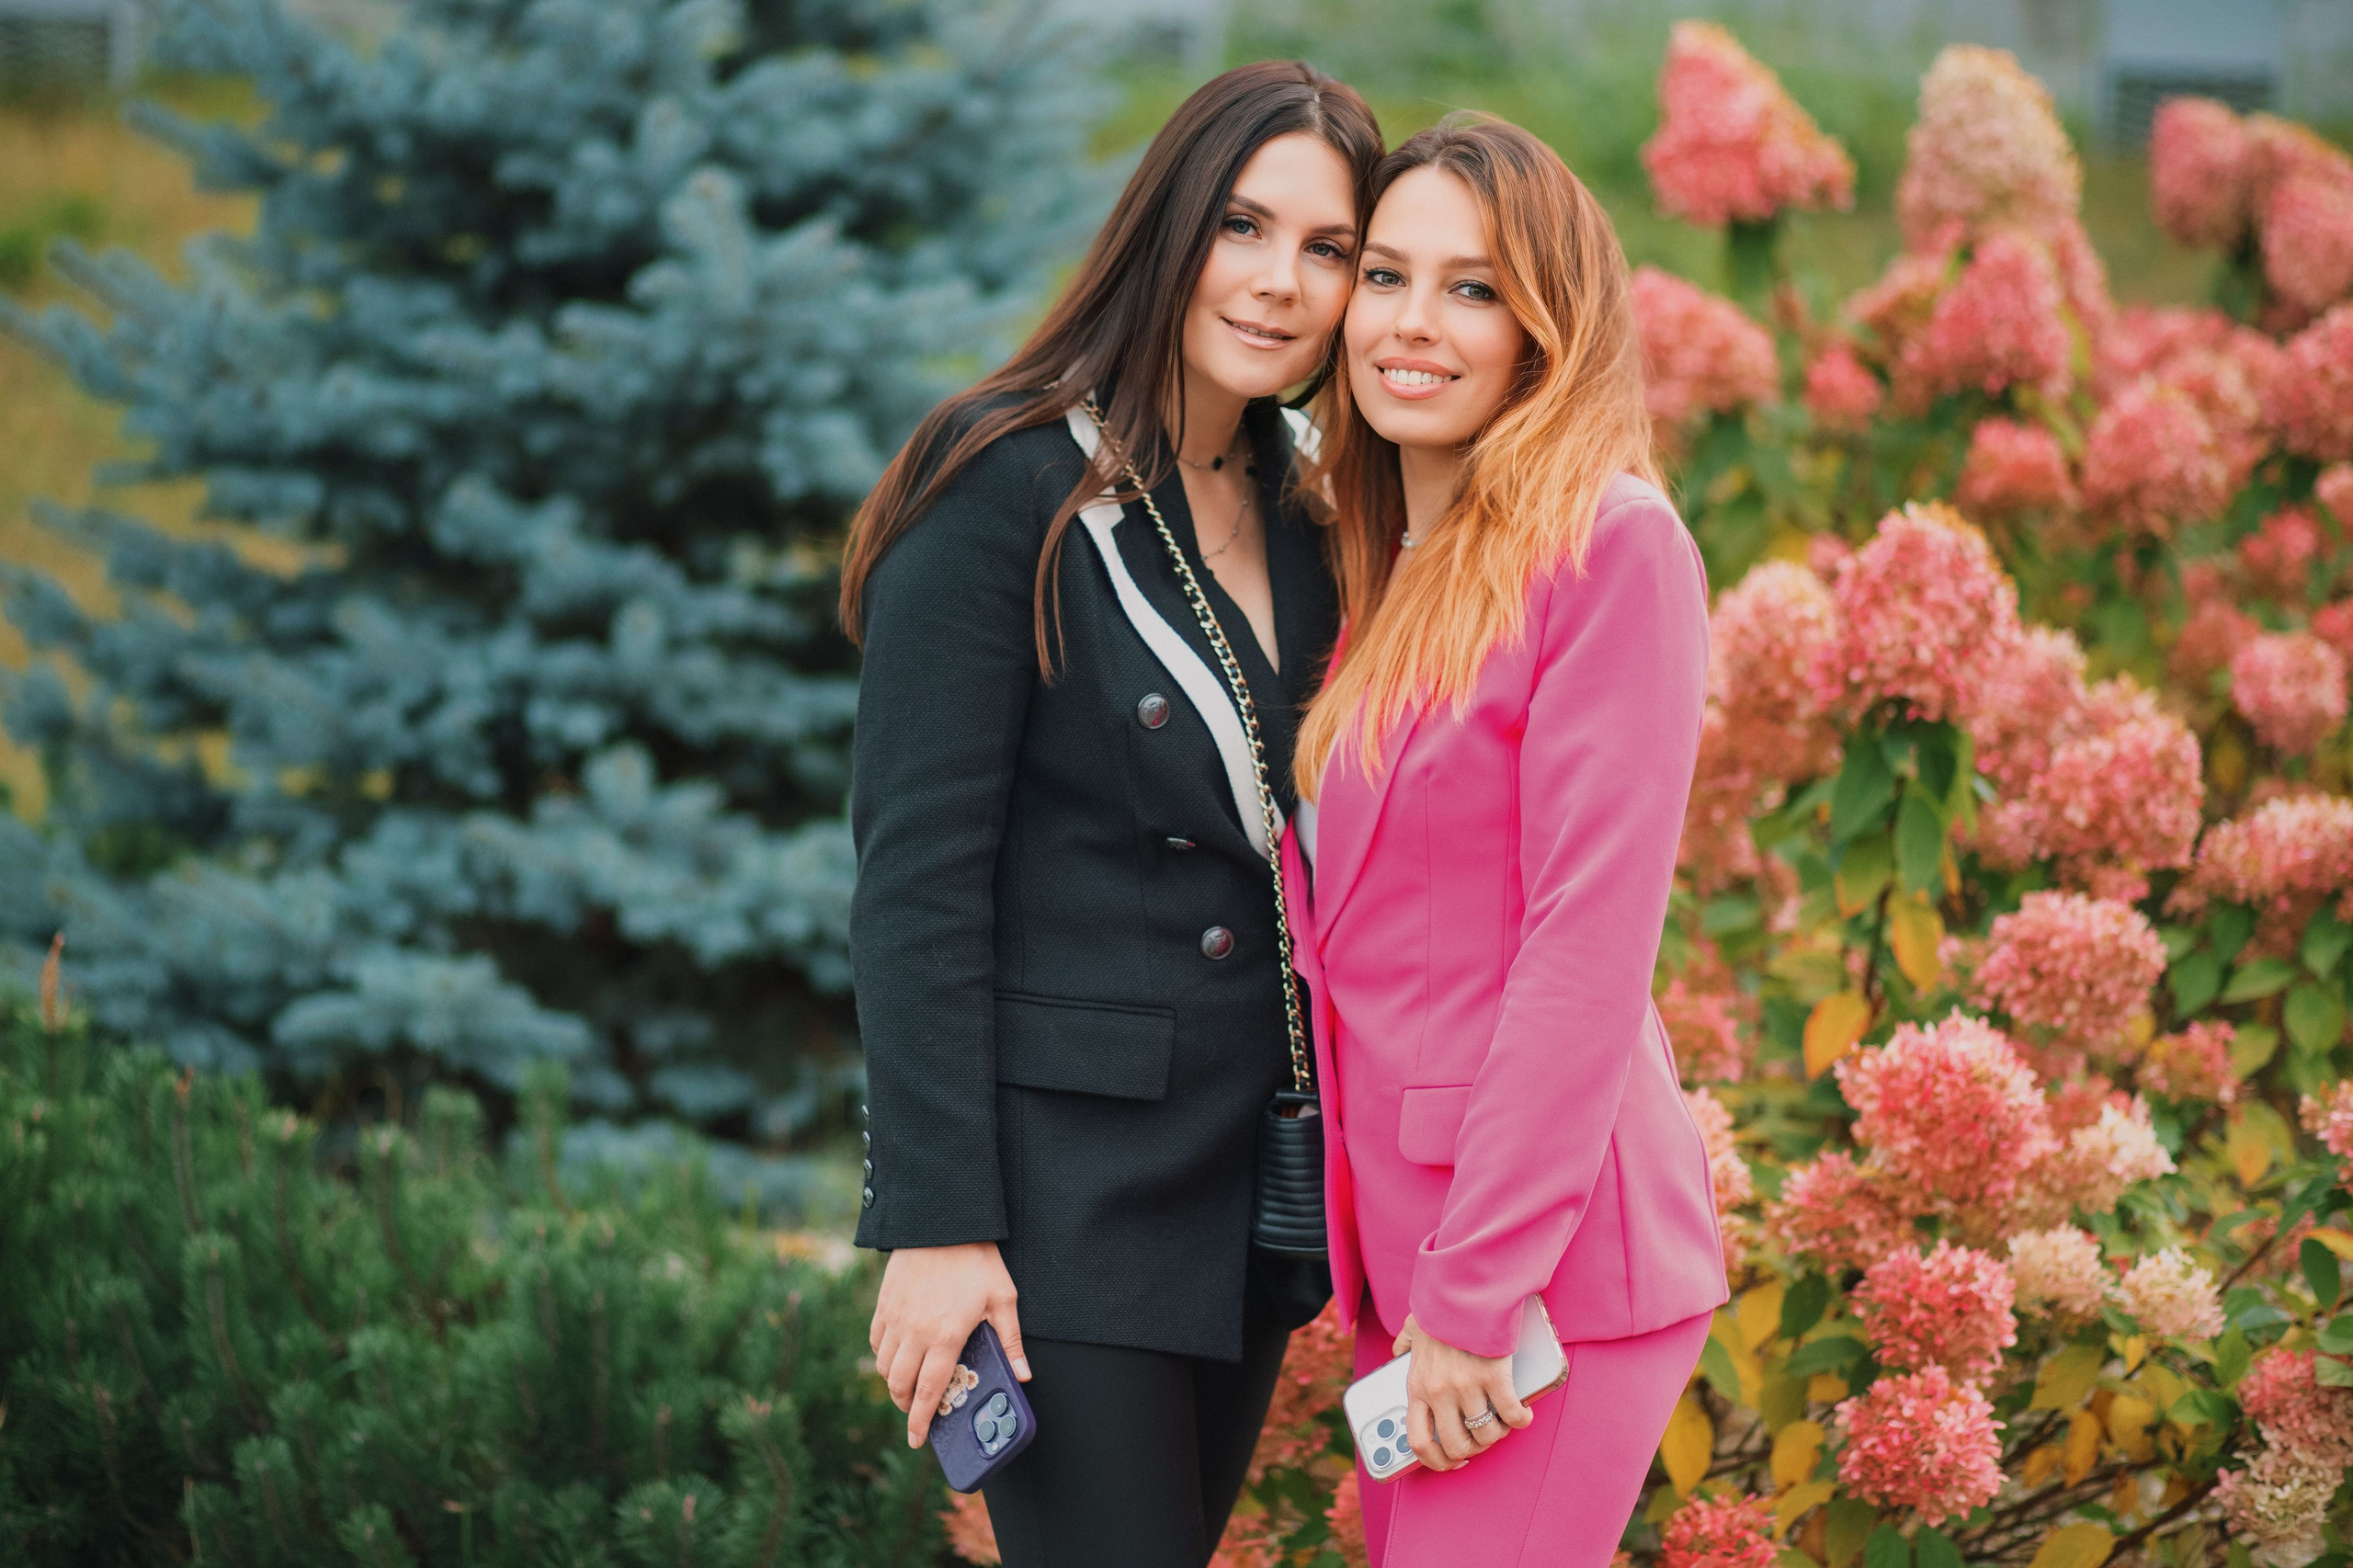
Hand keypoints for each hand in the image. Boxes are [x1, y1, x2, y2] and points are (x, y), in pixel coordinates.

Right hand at [870, 1242, 1027, 1449]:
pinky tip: (897, 1355)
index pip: (928, 1392)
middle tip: (916, 1413)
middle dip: (905, 1406)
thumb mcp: (1003, 1297)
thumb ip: (1011, 1340)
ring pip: (884, 1365)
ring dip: (893, 1383)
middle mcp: (915, 1332)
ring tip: (908, 1386)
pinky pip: (877, 1340)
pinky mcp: (884, 1302)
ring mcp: (896, 1317)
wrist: (942, 1220)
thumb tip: (1023, 1376)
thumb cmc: (977, 1259)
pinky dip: (884, 1355)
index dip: (920, 1422)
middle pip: (899, 1385)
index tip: (917, 1440)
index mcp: (945, 1337)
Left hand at [1394, 1313, 1532, 1470]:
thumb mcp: (1413, 1329)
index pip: (1418, 1441)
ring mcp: (1466, 1387)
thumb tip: (1398, 1349)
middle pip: (1457, 1446)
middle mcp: (1439, 1393)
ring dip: (1499, 1433)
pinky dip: (1521, 1420)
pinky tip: (1523, 1414)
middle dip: (1474, 1448)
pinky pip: (1513, 1415)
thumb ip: (1404, 1343)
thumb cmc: (1442, 1308)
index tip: (1453, 1460)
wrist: (1464, 1288)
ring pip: (1487, 1434)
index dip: (1438, 1461)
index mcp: (1417, 1386)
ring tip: (1503, 1422)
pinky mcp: (1494, 1377)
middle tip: (1483, 1437)